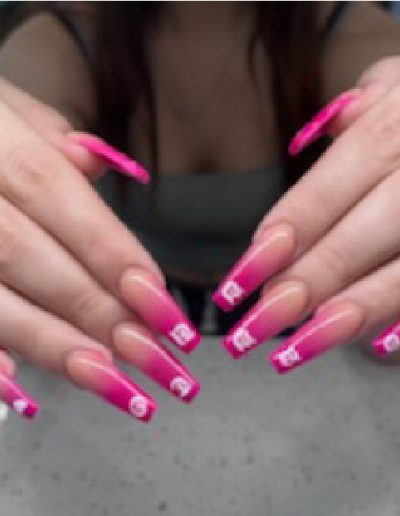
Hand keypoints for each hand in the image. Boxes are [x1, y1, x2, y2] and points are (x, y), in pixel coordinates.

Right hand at [0, 78, 199, 420]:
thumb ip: (46, 131)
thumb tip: (96, 162)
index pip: (54, 191)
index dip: (109, 249)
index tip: (158, 300)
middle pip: (26, 254)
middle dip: (93, 308)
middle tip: (151, 353)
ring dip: (50, 343)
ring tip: (109, 380)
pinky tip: (16, 386)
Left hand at [213, 57, 399, 369]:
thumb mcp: (399, 83)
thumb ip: (363, 104)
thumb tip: (315, 134)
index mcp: (396, 124)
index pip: (329, 187)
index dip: (285, 235)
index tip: (240, 278)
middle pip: (358, 236)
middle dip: (305, 284)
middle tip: (254, 325)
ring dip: (349, 315)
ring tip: (295, 350)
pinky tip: (374, 349)